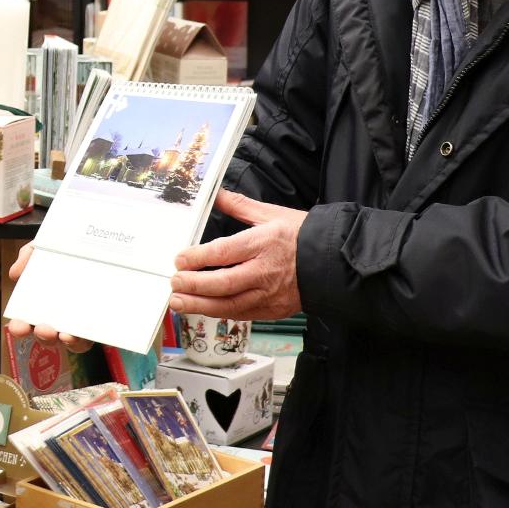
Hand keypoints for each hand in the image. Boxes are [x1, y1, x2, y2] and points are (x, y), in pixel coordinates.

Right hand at [1, 243, 92, 352]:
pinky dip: (91, 335)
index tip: (18, 326)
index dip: (20, 327)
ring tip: (66, 334)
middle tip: (44, 329)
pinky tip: (88, 328)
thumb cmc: (68, 248)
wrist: (103, 241)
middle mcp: (61, 317)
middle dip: (44, 336)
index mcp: (42, 303)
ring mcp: (83, 321)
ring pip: (75, 343)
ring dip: (69, 342)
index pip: (27, 322)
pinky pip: (98, 335)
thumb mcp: (44, 245)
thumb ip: (28, 256)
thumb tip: (15, 274)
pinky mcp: (104, 320)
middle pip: (50, 337)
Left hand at [170, 190, 305, 320]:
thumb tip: (218, 194)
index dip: (199, 257)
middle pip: (224, 283)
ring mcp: (269, 294)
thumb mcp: (272, 214)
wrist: (334, 262)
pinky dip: (220, 312)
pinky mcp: (272, 309)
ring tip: (178, 302)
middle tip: (174, 283)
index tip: (180, 259)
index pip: (225, 252)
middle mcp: (265, 271)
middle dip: (194, 285)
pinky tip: (203, 308)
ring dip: (200, 305)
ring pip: (230, 305)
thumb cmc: (304, 236)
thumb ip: (241, 206)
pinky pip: (242, 314)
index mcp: (264, 243)